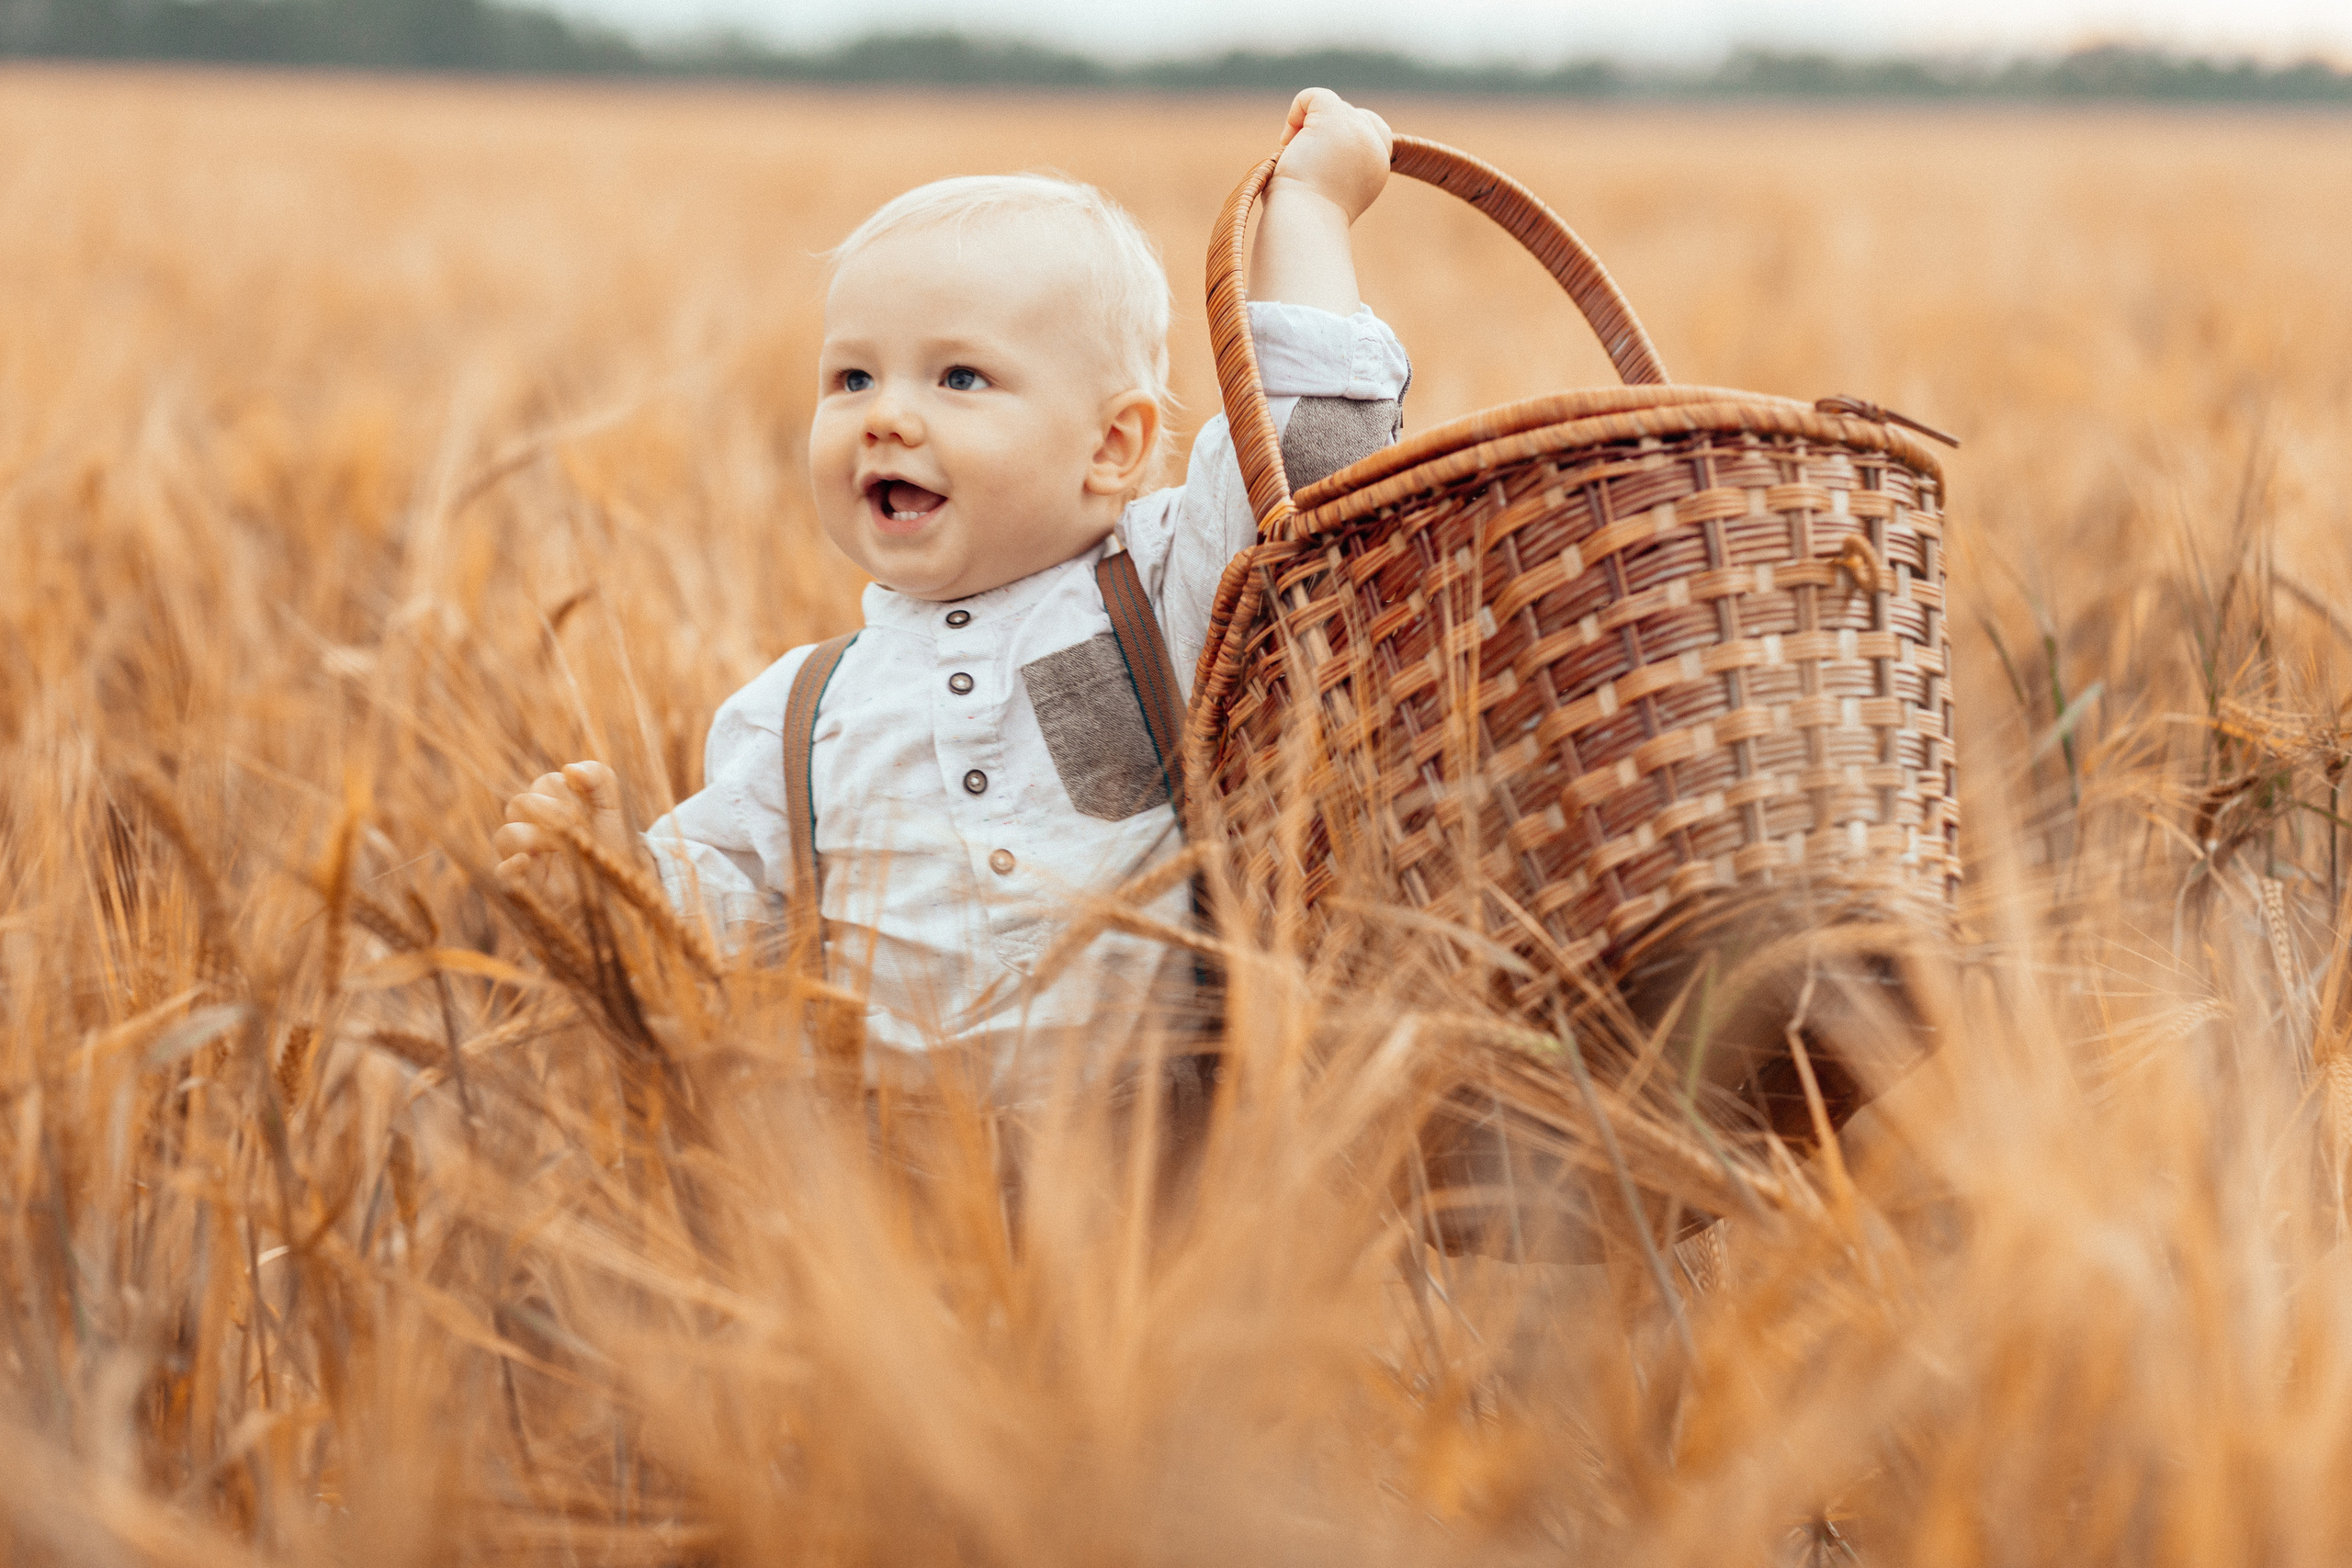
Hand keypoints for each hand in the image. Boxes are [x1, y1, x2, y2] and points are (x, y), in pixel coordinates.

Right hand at [494, 761, 626, 890]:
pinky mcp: (526, 884)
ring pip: (506, 835)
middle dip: (551, 812)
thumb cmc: (614, 839)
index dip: (568, 793)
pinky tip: (528, 862)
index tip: (592, 808)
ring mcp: (525, 854)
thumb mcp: (614, 806)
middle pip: (519, 804)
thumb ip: (599, 778)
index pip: (545, 784)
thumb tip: (570, 769)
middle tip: (579, 827)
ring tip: (561, 846)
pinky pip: (501, 874)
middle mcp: (532, 825)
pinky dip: (510, 868)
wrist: (624, 881)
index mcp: (550, 802)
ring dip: (534, 837)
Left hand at [1270, 88, 1392, 224]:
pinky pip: (1314, 96)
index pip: (1373, 131)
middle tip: (1304, 163)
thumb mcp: (1325, 191)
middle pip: (1351, 115)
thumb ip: (1329, 163)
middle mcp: (1374, 149)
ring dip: (1307, 127)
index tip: (1316, 163)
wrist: (1304, 224)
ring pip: (1331, 106)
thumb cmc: (1303, 218)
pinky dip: (1296, 110)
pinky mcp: (1336, 119)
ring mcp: (1358, 131)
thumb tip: (1307, 141)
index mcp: (1376, 170)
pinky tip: (1287, 141)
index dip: (1342, 136)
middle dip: (1323, 131)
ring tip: (1295, 156)